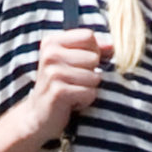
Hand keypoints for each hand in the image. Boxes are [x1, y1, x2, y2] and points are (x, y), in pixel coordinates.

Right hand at [23, 29, 111, 143]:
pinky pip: (90, 93)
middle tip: (74, 82)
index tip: (81, 64)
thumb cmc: (60, 85)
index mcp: (52, 42)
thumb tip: (112, 46)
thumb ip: (91, 50)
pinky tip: (72, 102)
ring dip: (89, 89)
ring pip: (95, 77)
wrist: (39, 115)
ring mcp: (53, 73)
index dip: (93, 51)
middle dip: (91, 73)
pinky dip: (85, 101)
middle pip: (94, 57)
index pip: (88, 36)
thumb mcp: (71, 62)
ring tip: (73, 92)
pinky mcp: (58, 92)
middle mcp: (50, 54)